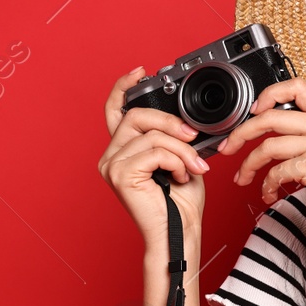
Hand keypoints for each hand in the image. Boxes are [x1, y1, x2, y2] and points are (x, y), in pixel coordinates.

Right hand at [99, 66, 209, 245]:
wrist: (180, 232)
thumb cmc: (181, 203)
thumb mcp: (182, 160)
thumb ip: (175, 139)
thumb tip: (187, 123)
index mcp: (124, 150)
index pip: (116, 111)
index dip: (123, 88)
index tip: (139, 72)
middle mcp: (111, 156)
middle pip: (137, 116)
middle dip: (171, 123)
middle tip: (193, 139)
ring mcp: (112, 165)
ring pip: (152, 135)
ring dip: (182, 150)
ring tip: (194, 169)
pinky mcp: (119, 174)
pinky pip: (155, 151)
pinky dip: (177, 161)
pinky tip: (181, 177)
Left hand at [214, 77, 305, 240]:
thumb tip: (278, 134)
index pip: (298, 87)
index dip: (270, 94)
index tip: (255, 109)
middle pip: (271, 116)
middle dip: (242, 133)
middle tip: (230, 146)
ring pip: (268, 145)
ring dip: (249, 164)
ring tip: (244, 177)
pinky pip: (276, 171)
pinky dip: (266, 185)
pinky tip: (269, 193)